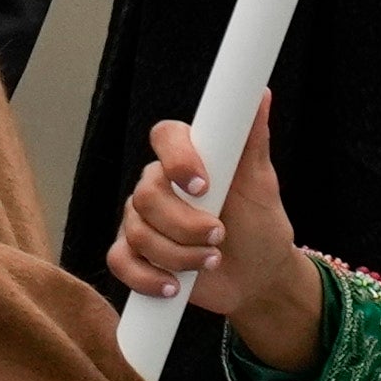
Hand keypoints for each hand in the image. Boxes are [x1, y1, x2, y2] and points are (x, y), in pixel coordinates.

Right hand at [112, 103, 315, 349]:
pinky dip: (148, 277)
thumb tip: (259, 93)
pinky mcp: (134, 255)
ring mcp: (141, 220)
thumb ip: (251, 140)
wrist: (258, 280)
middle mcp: (158, 185)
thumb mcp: (261, 185)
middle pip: (146, 196)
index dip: (177, 159)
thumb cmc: (261, 227)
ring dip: (179, 255)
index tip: (203, 186)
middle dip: (186, 225)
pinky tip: (174, 286)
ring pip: (137, 232)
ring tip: (212, 261)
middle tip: (219, 237)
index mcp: (187, 159)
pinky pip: (120, 261)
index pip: (164, 137)